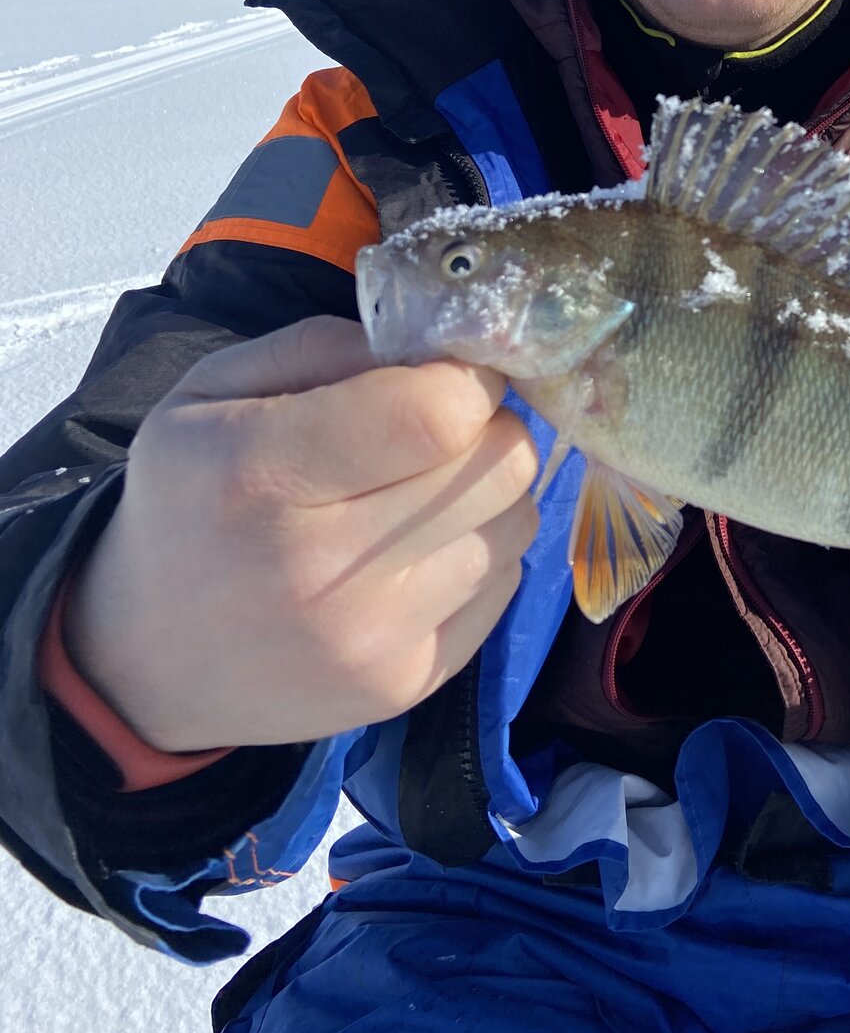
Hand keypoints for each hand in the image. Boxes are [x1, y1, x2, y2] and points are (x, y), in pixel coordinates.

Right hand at [65, 317, 538, 752]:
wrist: (151, 659)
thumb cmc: (193, 497)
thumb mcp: (214, 391)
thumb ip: (324, 346)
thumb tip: (439, 350)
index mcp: (263, 473)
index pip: (438, 413)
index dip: (464, 378)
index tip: (444, 376)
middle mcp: (324, 568)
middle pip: (501, 466)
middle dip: (486, 429)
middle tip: (439, 432)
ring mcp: (373, 641)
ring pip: (517, 523)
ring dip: (486, 494)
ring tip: (420, 495)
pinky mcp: (409, 686)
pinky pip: (505, 583)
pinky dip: (477, 553)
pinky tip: (416, 554)